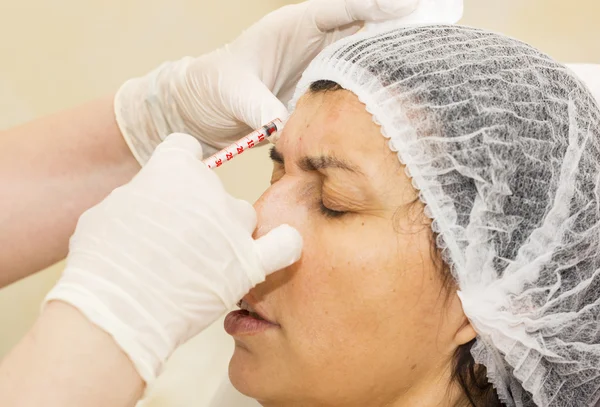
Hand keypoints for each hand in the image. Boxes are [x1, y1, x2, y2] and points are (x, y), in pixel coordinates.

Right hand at [44, 134, 302, 382]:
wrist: (118, 310)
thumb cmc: (102, 263)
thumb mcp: (107, 211)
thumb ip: (140, 195)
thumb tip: (153, 199)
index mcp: (174, 168)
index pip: (185, 150)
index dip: (175, 170)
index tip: (168, 190)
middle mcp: (211, 189)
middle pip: (213, 189)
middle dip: (197, 209)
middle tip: (176, 240)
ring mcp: (233, 225)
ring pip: (242, 217)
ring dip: (227, 232)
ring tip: (203, 262)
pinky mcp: (249, 262)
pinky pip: (284, 245)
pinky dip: (282, 245)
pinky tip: (270, 252)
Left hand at [114, 0, 419, 163]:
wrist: (200, 108)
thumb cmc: (210, 87)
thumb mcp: (231, 93)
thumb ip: (257, 107)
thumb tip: (281, 126)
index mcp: (294, 27)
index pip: (343, 7)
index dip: (377, 5)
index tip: (409, 6)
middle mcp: (313, 43)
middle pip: (366, 27)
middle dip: (401, 24)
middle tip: (442, 22)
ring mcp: (319, 67)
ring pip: (365, 56)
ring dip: (395, 55)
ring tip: (433, 57)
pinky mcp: (319, 92)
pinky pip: (353, 86)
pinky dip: (375, 88)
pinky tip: (398, 96)